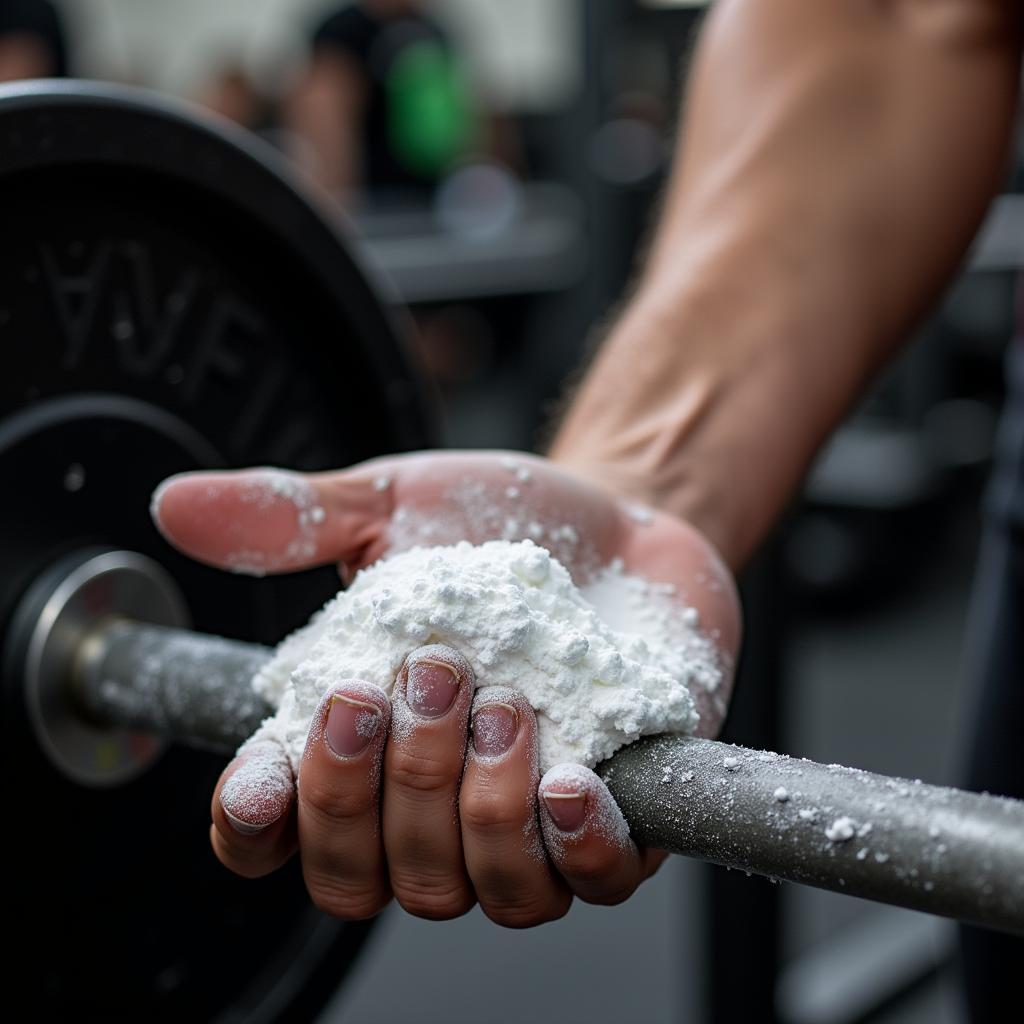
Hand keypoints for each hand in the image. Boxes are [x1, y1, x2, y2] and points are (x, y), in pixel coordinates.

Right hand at [152, 451, 739, 925]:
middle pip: (362, 879)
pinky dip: (575, 846)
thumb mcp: (394, 508)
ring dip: (473, 810)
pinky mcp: (617, 814)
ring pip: (470, 892)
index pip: (274, 829)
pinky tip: (572, 781)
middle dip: (373, 791)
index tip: (262, 786)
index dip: (255, 825)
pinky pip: (589, 882)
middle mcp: (428, 803)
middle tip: (423, 677)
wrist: (615, 521)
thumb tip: (176, 503)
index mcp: (358, 740)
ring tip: (504, 703)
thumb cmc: (495, 522)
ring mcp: (520, 822)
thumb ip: (293, 519)